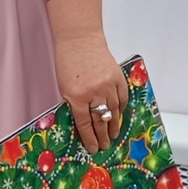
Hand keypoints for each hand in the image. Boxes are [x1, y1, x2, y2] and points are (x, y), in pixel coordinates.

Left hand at [54, 33, 125, 155]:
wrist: (80, 41)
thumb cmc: (68, 61)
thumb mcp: (64, 87)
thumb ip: (74, 103)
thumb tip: (84, 121)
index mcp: (77, 96)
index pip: (85, 124)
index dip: (89, 138)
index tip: (93, 147)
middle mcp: (94, 93)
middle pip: (100, 121)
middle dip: (102, 136)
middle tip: (104, 146)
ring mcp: (108, 85)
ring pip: (114, 111)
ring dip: (113, 125)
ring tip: (113, 135)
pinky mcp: (118, 78)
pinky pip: (122, 98)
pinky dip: (121, 109)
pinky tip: (119, 117)